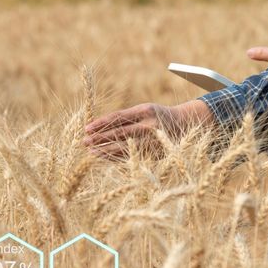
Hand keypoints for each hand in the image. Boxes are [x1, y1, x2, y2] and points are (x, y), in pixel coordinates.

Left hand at [83, 100, 212, 158]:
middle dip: (100, 138)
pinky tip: (104, 157)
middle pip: (120, 132)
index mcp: (145, 110)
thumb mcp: (144, 110)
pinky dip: (116, 157)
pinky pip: (132, 156)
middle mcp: (150, 125)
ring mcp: (153, 140)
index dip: (101, 123)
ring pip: (125, 147)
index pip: (118, 117)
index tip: (86, 128)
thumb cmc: (157, 116)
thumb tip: (97, 127)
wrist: (184, 126)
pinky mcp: (155, 153)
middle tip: (84, 142)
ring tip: (91, 152)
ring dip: (106, 150)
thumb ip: (125, 118)